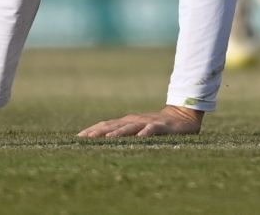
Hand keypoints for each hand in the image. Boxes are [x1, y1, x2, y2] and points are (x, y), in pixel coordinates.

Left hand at [76, 105, 203, 138]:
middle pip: (114, 125)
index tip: (77, 138)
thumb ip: (123, 134)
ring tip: (108, 138)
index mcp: (127, 122)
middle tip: (84, 139)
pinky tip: (141, 136)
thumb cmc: (156, 126)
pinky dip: (146, 132)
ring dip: (119, 132)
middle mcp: (134, 120)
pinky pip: (153, 129)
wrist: (182, 116)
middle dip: (98, 132)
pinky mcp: (161, 125)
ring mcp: (147, 122)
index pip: (106, 125)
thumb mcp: (138, 129)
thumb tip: (103, 143)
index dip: (92, 131)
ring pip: (131, 127)